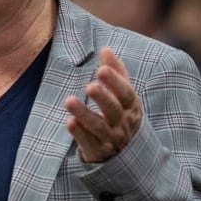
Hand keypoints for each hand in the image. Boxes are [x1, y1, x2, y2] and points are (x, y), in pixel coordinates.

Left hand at [64, 47, 141, 162]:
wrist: (127, 152)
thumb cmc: (121, 114)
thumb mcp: (123, 94)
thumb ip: (116, 72)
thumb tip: (105, 49)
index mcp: (131, 107)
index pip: (125, 93)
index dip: (115, 82)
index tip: (101, 69)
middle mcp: (123, 123)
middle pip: (113, 110)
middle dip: (103, 98)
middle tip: (90, 86)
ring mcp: (111, 139)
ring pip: (98, 127)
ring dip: (84, 114)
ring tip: (69, 100)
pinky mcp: (98, 151)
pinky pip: (89, 142)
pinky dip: (79, 133)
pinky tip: (69, 122)